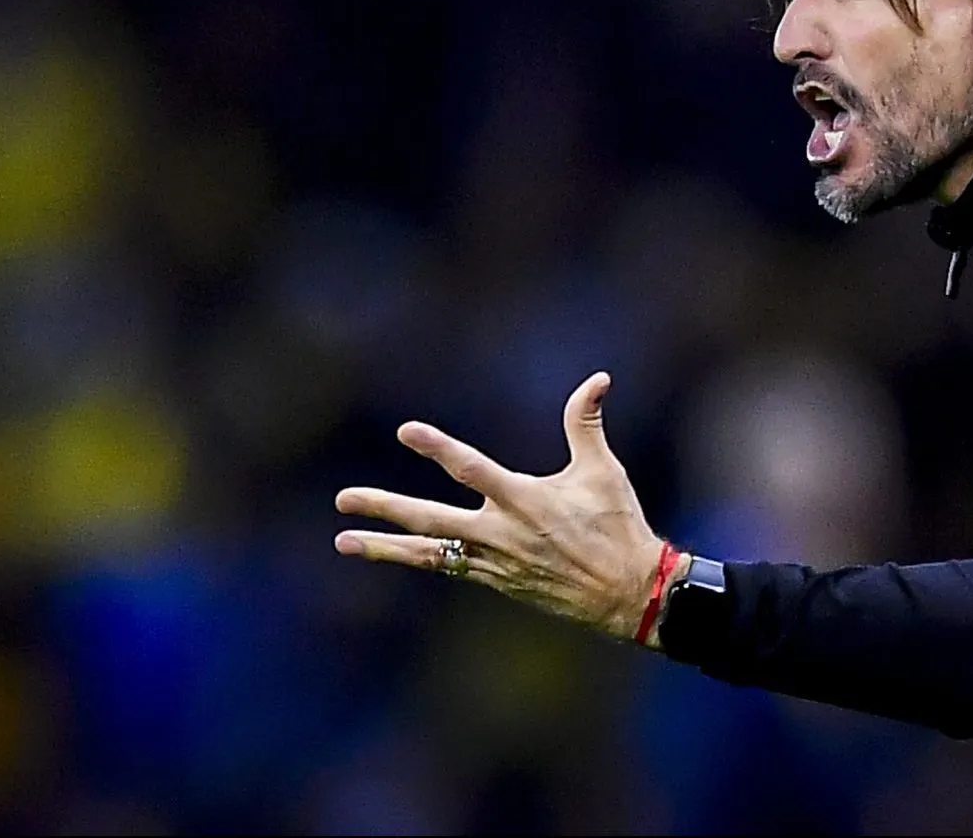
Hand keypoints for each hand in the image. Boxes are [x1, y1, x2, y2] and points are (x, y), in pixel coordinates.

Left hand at [334, 371, 673, 643]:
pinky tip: (390, 552)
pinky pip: (447, 568)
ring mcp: (494, 562)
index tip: (405, 431)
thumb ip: (585, 421)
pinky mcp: (496, 582)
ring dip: (384, 547)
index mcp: (524, 500)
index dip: (437, 448)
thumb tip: (598, 377)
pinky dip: (417, 559)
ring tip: (342, 542)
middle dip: (384, 508)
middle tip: (342, 499)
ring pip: (428, 553)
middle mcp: (501, 533)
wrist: (630, 594)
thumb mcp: (603, 470)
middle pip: (430, 519)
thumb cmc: (617, 526)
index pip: (470, 468)